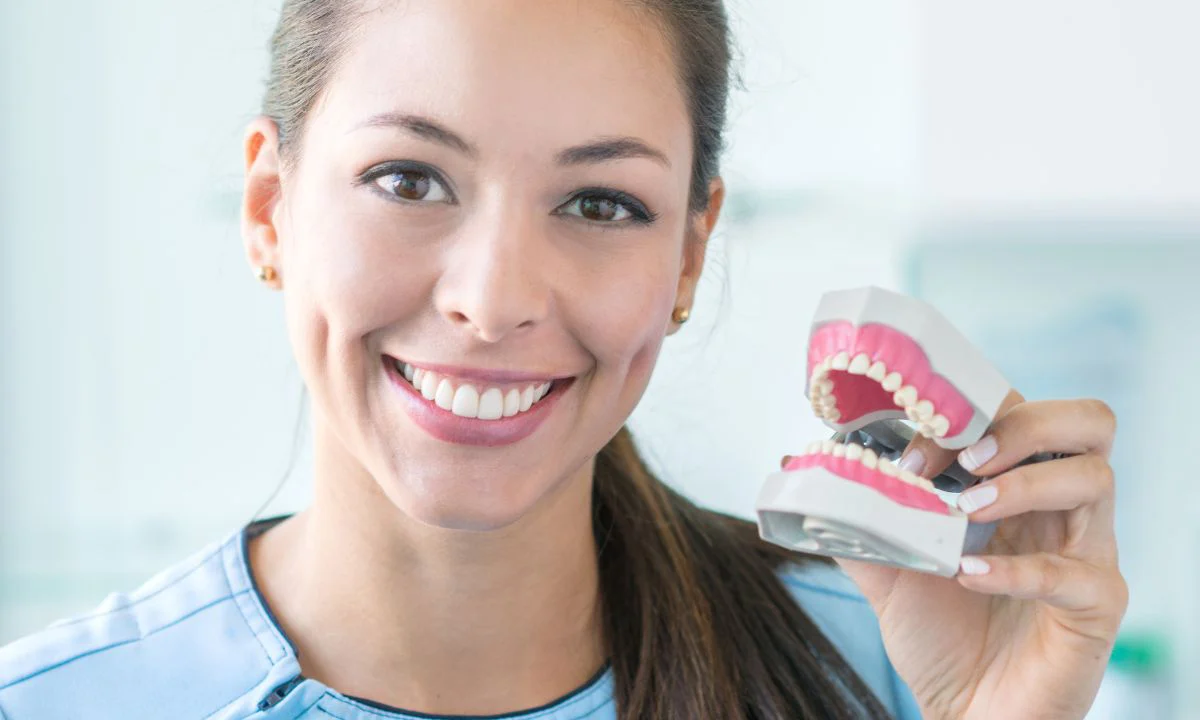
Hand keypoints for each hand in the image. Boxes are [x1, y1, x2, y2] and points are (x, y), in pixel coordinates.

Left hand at [799, 391, 1127, 718]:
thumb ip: (856, 519)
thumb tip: (801, 466)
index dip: (966, 415)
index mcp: (1016, 487)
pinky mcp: (1097, 606)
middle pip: (1086, 423)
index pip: (1018, 412)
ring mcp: (1086, 554)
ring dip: (1025, 484)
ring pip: (1095, 478)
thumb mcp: (887, 569)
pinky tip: (970, 576)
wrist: (965, 712)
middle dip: (1024, 424)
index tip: (911, 452)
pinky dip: (1019, 569)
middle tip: (968, 460)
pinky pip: (1076, 573)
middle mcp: (1060, 510)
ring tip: (970, 510)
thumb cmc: (941, 638)